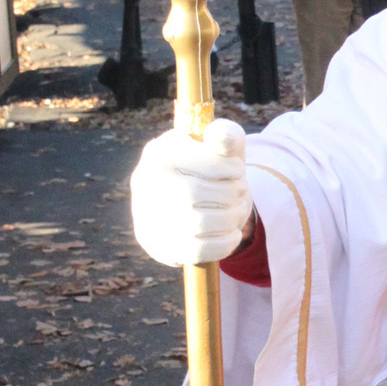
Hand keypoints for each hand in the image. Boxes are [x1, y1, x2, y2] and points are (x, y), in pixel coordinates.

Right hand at [131, 121, 253, 266]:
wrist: (176, 201)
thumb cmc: (205, 167)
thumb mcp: (216, 145)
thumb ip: (226, 135)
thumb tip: (220, 139)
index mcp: (159, 152)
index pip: (209, 163)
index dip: (233, 168)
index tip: (237, 169)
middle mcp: (146, 183)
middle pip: (203, 194)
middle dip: (234, 193)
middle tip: (241, 191)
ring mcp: (148, 218)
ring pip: (202, 222)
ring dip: (233, 217)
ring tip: (238, 209)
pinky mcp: (160, 246)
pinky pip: (200, 251)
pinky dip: (226, 242)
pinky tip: (232, 232)